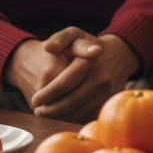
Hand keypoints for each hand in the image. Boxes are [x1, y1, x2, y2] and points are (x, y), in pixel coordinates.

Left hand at [4, 28, 140, 122]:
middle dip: (49, 110)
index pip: (63, 85)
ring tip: (47, 112)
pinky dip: (71, 118)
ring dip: (59, 116)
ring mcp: (106, 92)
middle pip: (69, 103)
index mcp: (90, 62)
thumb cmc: (88, 45)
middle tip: (38, 110)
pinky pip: (86, 116)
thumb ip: (60, 38)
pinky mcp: (108, 102)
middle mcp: (101, 79)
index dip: (46, 95)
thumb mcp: (75, 35)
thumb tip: (48, 47)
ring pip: (77, 113)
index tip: (35, 100)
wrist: (118, 56)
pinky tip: (62, 113)